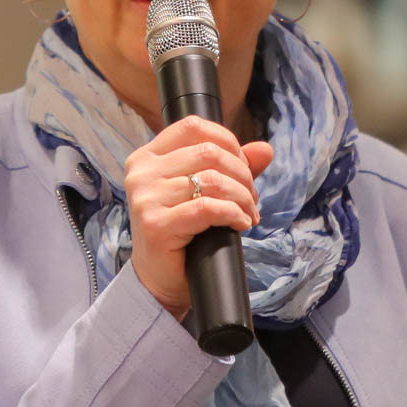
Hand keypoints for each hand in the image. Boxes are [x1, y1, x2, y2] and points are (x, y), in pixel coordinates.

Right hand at [124, 117, 272, 318]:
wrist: (159, 279)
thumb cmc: (182, 233)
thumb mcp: (205, 192)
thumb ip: (232, 167)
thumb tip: (265, 149)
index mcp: (148, 156)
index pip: (193, 126)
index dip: (228, 142)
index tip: (243, 167)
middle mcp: (142, 172)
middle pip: (208, 152)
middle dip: (242, 174)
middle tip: (251, 198)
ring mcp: (146, 198)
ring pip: (212, 180)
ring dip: (242, 197)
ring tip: (248, 214)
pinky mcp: (156, 224)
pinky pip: (208, 208)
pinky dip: (233, 214)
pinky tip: (240, 223)